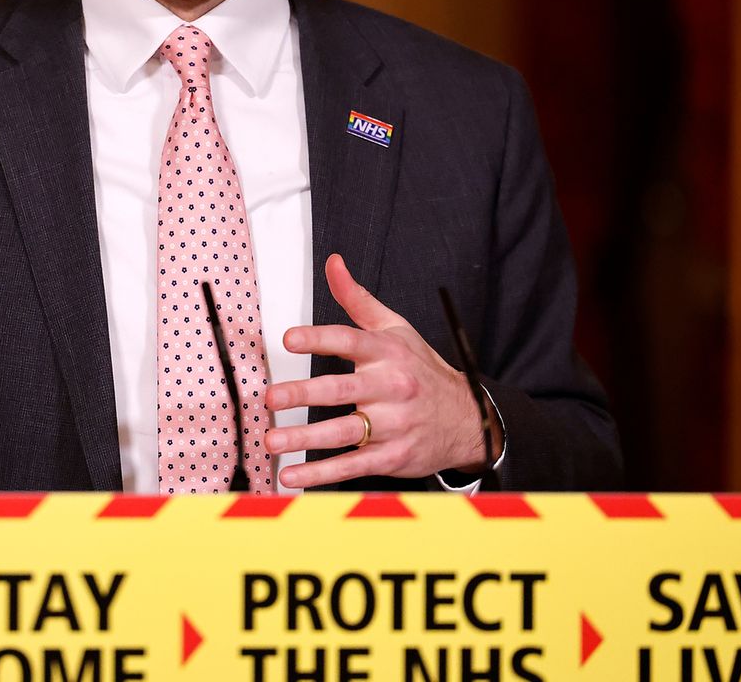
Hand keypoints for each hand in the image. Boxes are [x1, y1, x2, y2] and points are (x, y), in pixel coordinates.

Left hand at [262, 253, 493, 488]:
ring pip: (344, 431)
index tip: (289, 339)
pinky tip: (292, 476)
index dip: (319, 338)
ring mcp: (393, 424)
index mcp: (387, 353)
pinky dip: (321, 474)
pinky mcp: (392, 456)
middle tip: (272, 398)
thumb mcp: (395, 329)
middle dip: (304, 394)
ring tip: (273, 442)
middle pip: (341, 390)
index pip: (350, 341)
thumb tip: (334, 264)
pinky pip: (353, 465)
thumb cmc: (421, 370)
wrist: (468, 418)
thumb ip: (358, 299)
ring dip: (305, 439)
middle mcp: (390, 387)